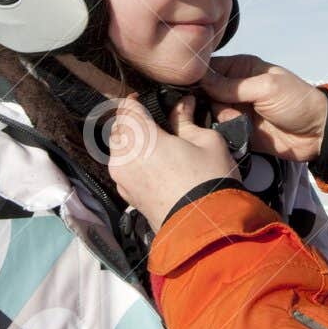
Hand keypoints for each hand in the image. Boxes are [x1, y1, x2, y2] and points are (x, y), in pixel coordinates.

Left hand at [105, 98, 239, 227]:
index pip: (127, 107)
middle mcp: (123, 157)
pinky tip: (156, 163)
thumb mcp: (207, 141)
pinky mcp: (127, 196)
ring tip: (159, 143)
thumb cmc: (208, 181)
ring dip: (133, 141)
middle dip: (135, 120)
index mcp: (139, 138)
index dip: (139, 99)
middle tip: (159, 120)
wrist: (205, 229)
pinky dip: (134, 160)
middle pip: (119, 127)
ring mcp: (122, 179)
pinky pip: (124, 168)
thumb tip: (184, 104)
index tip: (153, 100)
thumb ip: (187, 120)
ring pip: (119, 148)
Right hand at [200, 54, 327, 162]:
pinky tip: (230, 132)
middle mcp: (233, 88)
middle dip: (204, 100)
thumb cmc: (295, 101)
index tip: (184, 85)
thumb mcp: (266, 88)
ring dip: (217, 118)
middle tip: (215, 107)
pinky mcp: (237, 130)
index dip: (194, 75)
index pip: (208, 67)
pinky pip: (218, 130)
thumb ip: (232, 86)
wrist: (316, 133)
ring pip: (209, 112)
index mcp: (240, 69)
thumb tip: (200, 80)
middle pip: (203, 92)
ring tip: (236, 121)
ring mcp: (235, 110)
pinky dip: (221, 132)